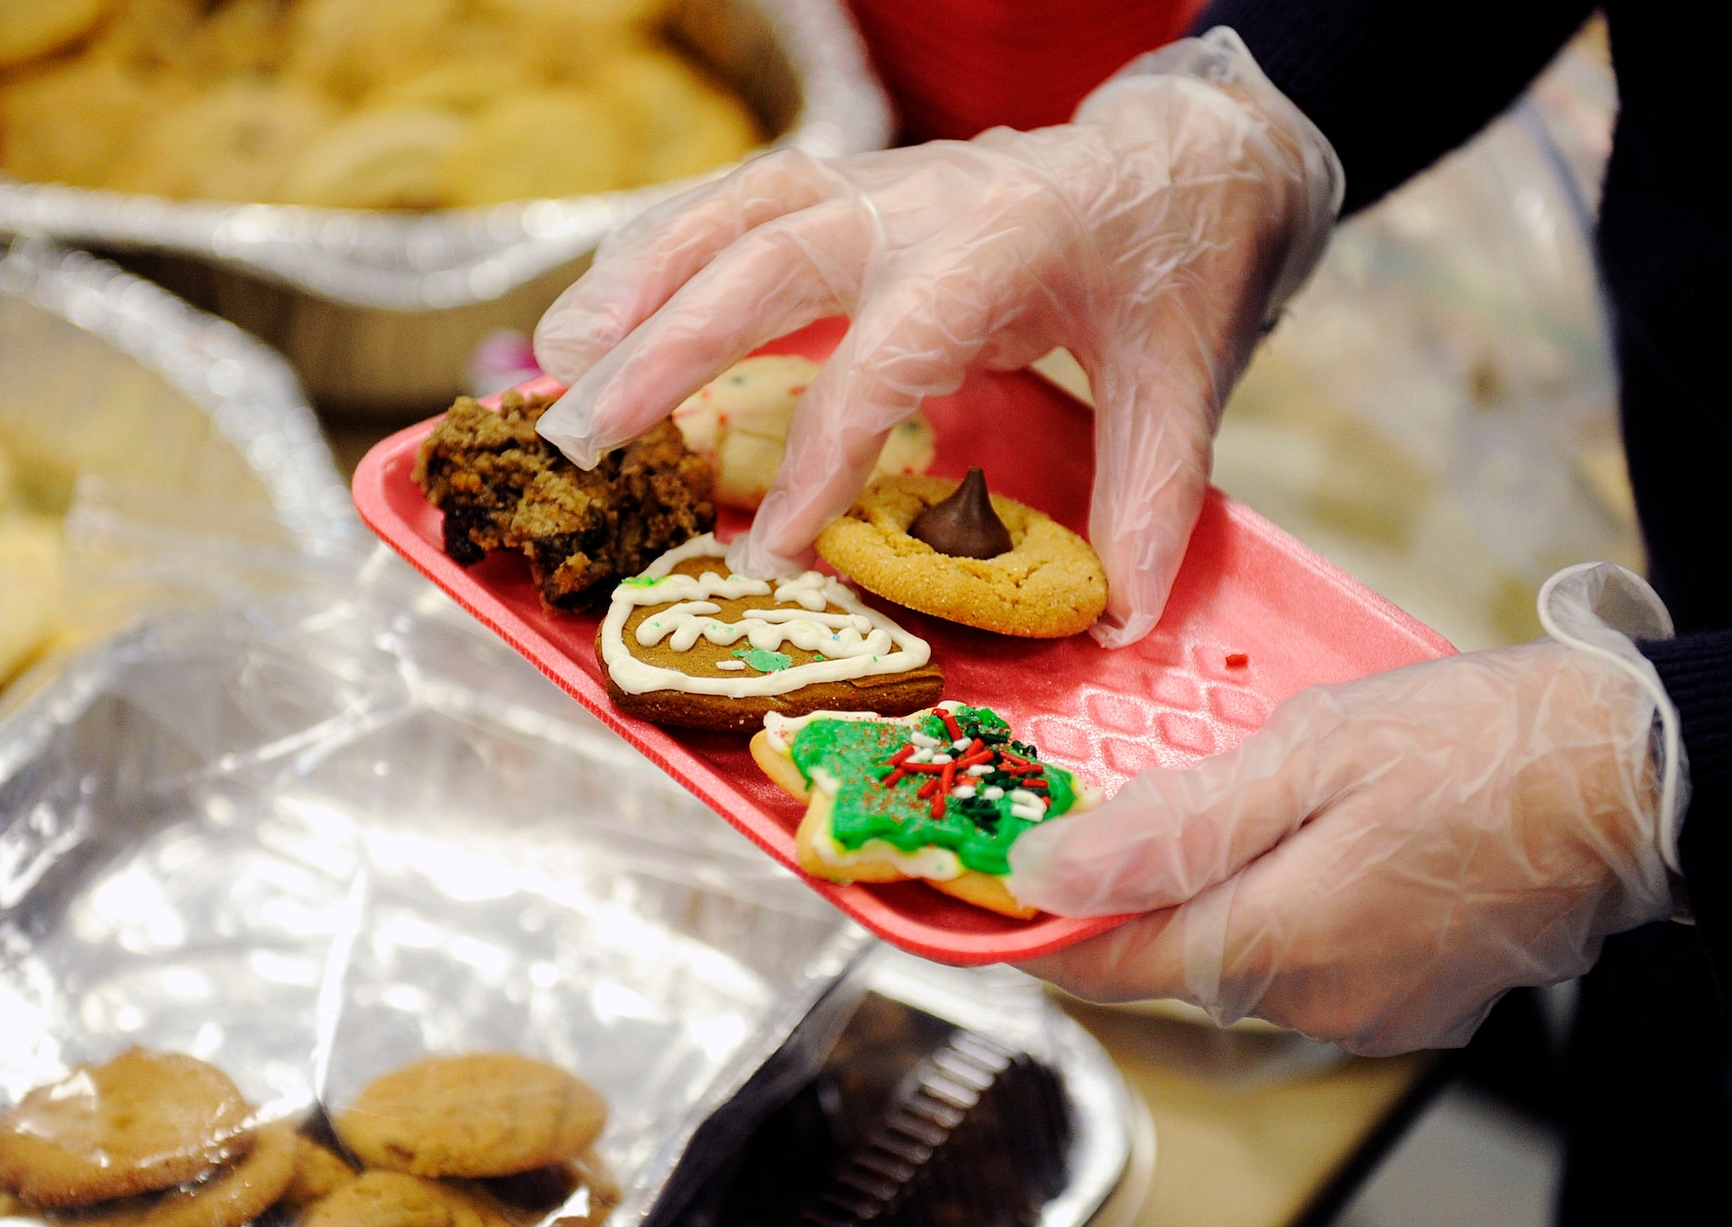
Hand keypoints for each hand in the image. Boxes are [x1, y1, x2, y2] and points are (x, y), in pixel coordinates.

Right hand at [532, 28, 1340, 644]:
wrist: (1176, 159)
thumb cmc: (1172, 269)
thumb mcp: (1183, 379)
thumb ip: (1152, 495)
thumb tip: (1123, 620)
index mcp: (1004, 243)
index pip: (885, 354)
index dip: (817, 458)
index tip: (764, 552)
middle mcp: (920, 199)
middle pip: (765, 260)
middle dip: (662, 350)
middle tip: (580, 442)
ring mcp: (874, 183)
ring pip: (727, 213)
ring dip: (631, 284)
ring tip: (547, 366)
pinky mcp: (847, 187)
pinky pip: (729, 205)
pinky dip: (651, 252)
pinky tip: (592, 310)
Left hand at [1008, 566, 1682, 1053]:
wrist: (1639, 775)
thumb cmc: (1477, 743)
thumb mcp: (1306, 753)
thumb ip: (1169, 826)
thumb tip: (1047, 876)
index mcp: (1277, 942)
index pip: (1106, 963)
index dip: (1037, 922)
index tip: (989, 874)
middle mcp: (1317, 1003)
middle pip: (1169, 957)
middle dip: (1133, 889)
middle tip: (1117, 796)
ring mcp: (1373, 1010)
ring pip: (1239, 955)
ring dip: (1215, 889)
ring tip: (1241, 799)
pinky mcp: (1416, 1000)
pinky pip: (1308, 959)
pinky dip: (1285, 903)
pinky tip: (1317, 838)